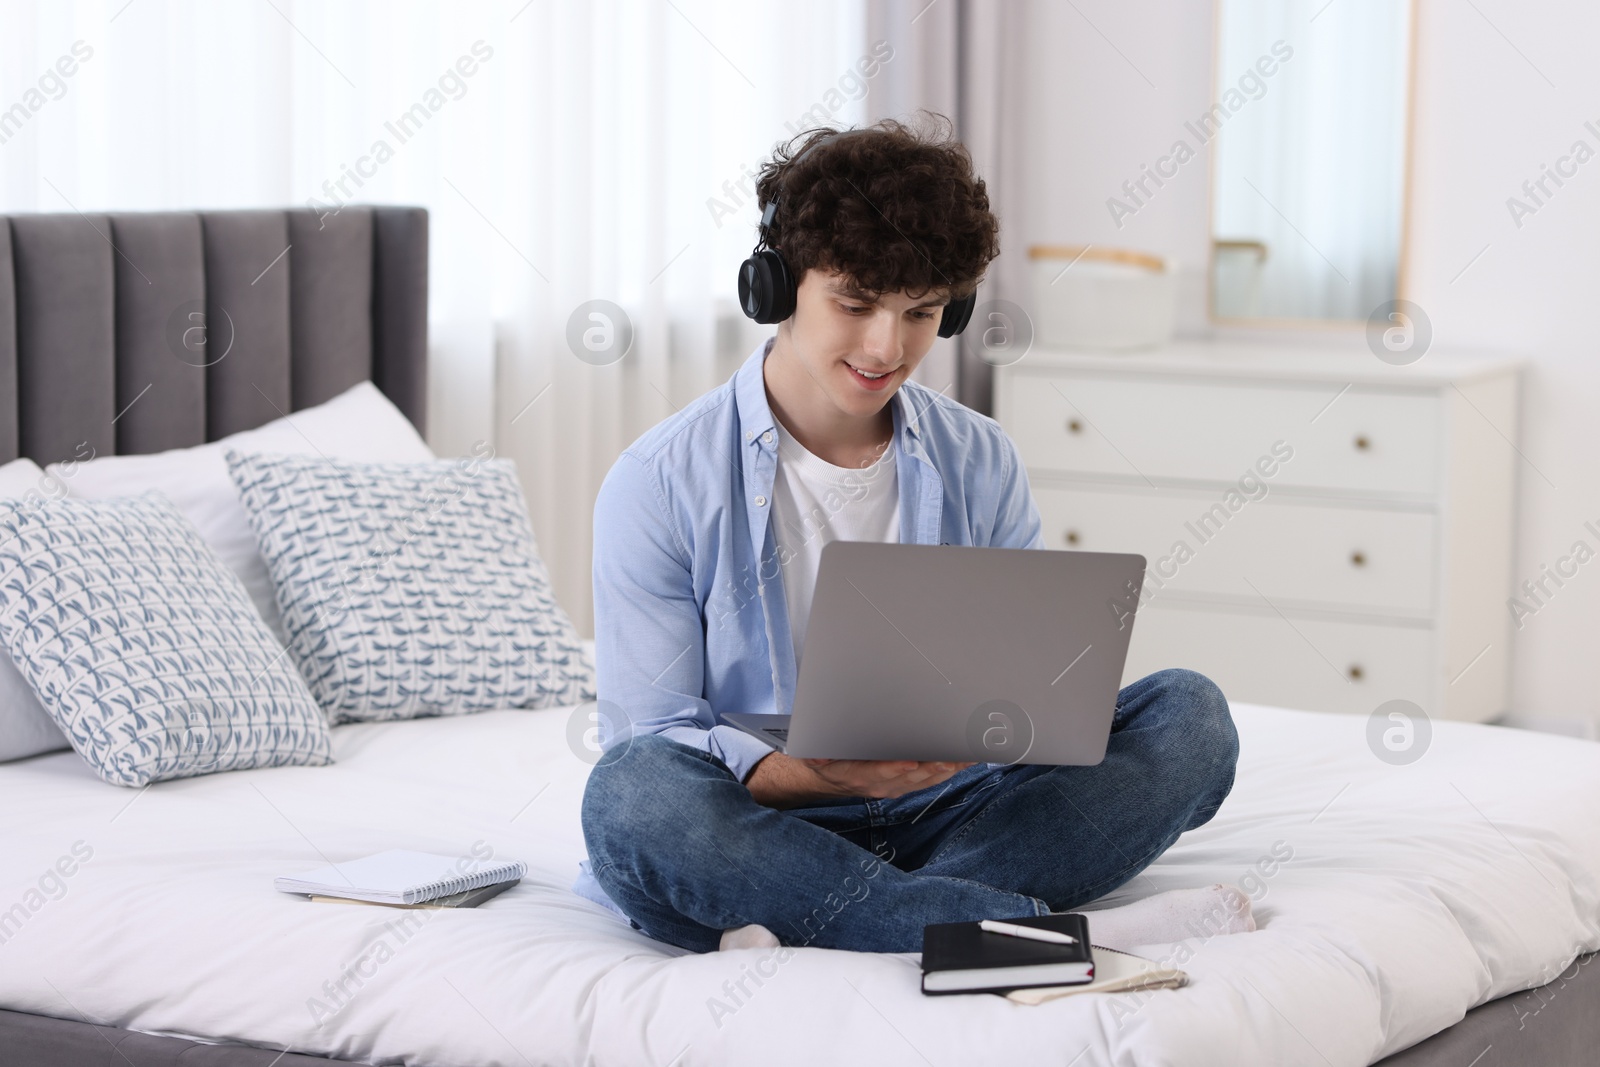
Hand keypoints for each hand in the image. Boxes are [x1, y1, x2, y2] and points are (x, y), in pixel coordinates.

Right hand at [801, 758, 974, 799]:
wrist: (828, 780)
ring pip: (924, 780)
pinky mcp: (905, 787)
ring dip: (946, 769)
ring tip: (964, 756)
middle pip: (910, 777)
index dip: (895, 768)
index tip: (911, 761)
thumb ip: (816, 754)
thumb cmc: (827, 761)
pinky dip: (947, 772)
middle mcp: (880, 786)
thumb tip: (818, 752)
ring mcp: (895, 788)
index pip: (879, 772)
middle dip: (931, 766)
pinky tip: (963, 761)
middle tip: (950, 755)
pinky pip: (929, 781)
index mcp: (857, 775)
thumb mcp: (814, 754)